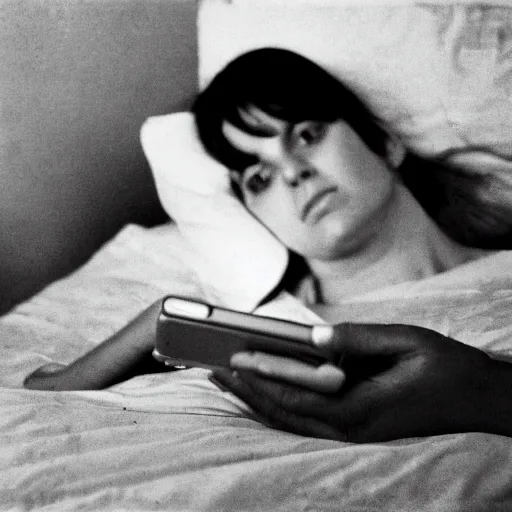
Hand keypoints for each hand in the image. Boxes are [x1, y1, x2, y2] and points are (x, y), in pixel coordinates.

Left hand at [211, 323, 509, 442]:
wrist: (477, 399)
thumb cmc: (446, 366)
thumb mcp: (408, 341)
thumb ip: (360, 338)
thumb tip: (314, 336)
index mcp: (362, 407)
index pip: (297, 395)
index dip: (261, 378)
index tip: (231, 359)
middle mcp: (351, 426)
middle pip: (285, 413)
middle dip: (246, 392)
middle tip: (213, 369)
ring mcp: (352, 431)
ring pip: (290, 421)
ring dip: (256, 400)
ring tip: (228, 378)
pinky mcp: (355, 426)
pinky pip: (305, 419)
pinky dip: (277, 404)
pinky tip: (263, 387)